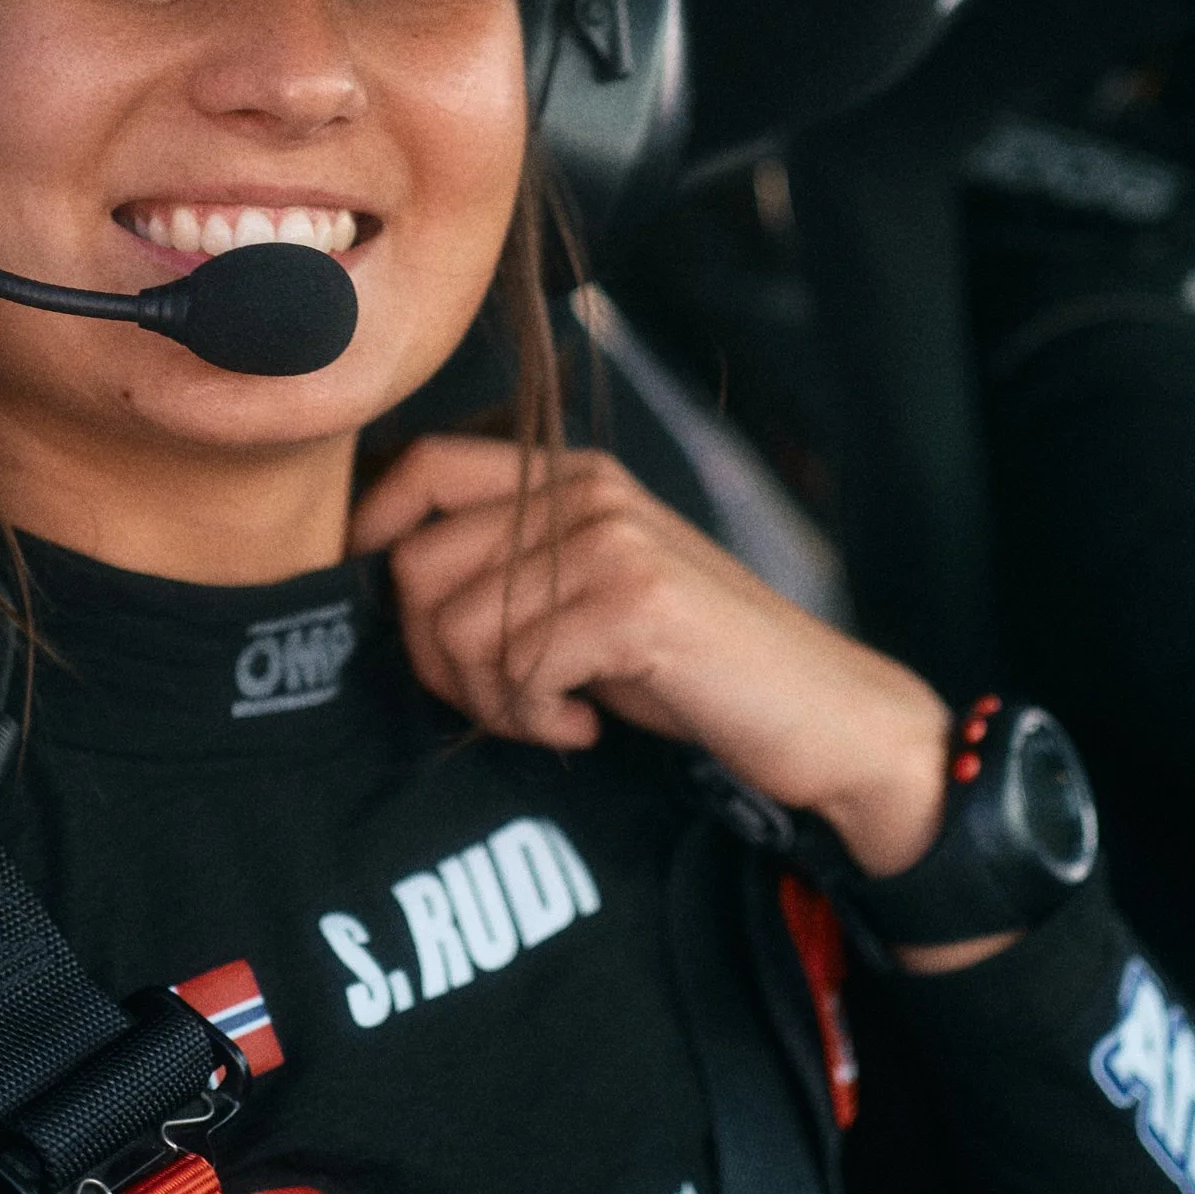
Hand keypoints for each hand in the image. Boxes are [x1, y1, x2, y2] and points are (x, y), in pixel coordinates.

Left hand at [352, 436, 966, 890]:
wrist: (822, 714)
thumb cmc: (695, 667)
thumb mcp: (592, 596)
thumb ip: (510, 570)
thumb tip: (383, 581)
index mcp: (572, 477)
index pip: (424, 467)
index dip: (372, 532)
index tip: (380, 607)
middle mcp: (587, 492)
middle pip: (418, 565)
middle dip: (435, 659)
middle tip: (503, 700)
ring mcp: (612, 543)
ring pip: (457, 628)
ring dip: (492, 700)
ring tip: (556, 712)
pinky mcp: (634, 605)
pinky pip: (517, 672)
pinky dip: (538, 719)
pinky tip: (585, 726)